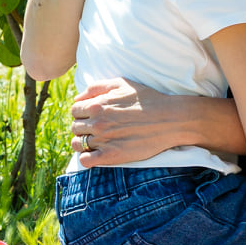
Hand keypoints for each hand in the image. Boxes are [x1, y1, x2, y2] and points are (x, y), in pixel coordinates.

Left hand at [69, 79, 191, 165]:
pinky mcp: (111, 156)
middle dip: (82, 127)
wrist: (170, 119)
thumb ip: (96, 87)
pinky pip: (86, 161)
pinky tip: (96, 154)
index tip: (91, 116)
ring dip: (82, 142)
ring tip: (95, 141)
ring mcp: (104, 140)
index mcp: (98, 105)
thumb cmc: (148, 99)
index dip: (81, 113)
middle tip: (96, 128)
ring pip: (77, 144)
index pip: (74, 110)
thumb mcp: (122, 83)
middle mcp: (98, 123)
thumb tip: (78, 98)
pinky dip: (87, 158)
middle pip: (75, 127)